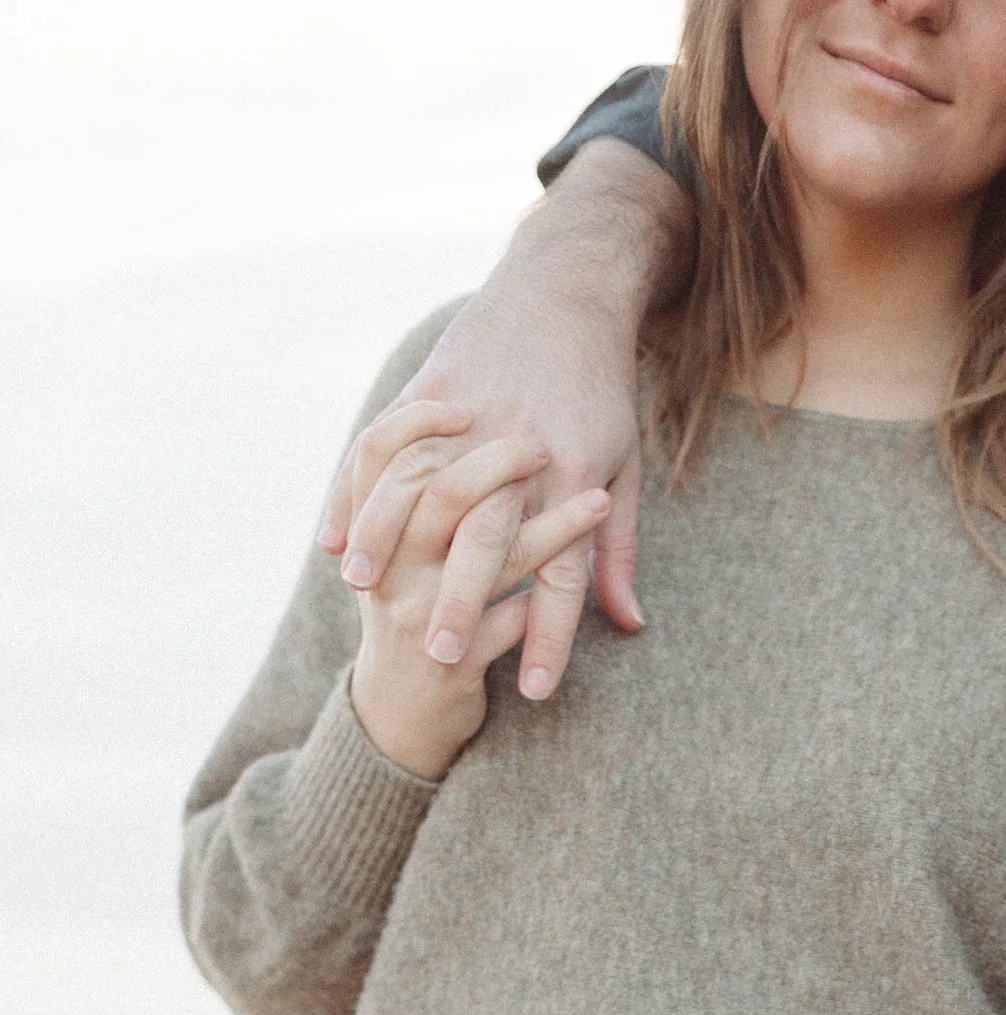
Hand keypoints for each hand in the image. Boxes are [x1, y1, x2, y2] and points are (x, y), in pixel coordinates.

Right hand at [323, 142, 689, 700]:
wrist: (567, 291)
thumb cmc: (598, 399)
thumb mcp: (623, 469)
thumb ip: (614, 549)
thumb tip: (630, 625)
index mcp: (572, 476)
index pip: (559, 572)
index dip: (548, 636)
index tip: (537, 693)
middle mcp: (517, 453)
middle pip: (486, 540)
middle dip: (462, 605)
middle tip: (438, 654)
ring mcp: (470, 424)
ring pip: (422, 494)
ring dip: (388, 545)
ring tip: (363, 588)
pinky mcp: (433, 393)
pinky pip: (383, 446)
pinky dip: (356, 494)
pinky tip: (334, 538)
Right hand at [347, 429, 611, 779]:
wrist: (400, 722)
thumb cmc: (423, 623)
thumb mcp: (416, 567)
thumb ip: (447, 512)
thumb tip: (492, 480)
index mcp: (380, 528)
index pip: (379, 451)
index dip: (419, 422)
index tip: (466, 404)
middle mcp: (393, 565)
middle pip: (439, 490)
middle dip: (496, 463)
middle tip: (542, 445)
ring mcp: (419, 613)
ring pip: (484, 553)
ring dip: (549, 528)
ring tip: (598, 504)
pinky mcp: (454, 662)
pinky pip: (507, 623)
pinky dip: (545, 605)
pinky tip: (583, 587)